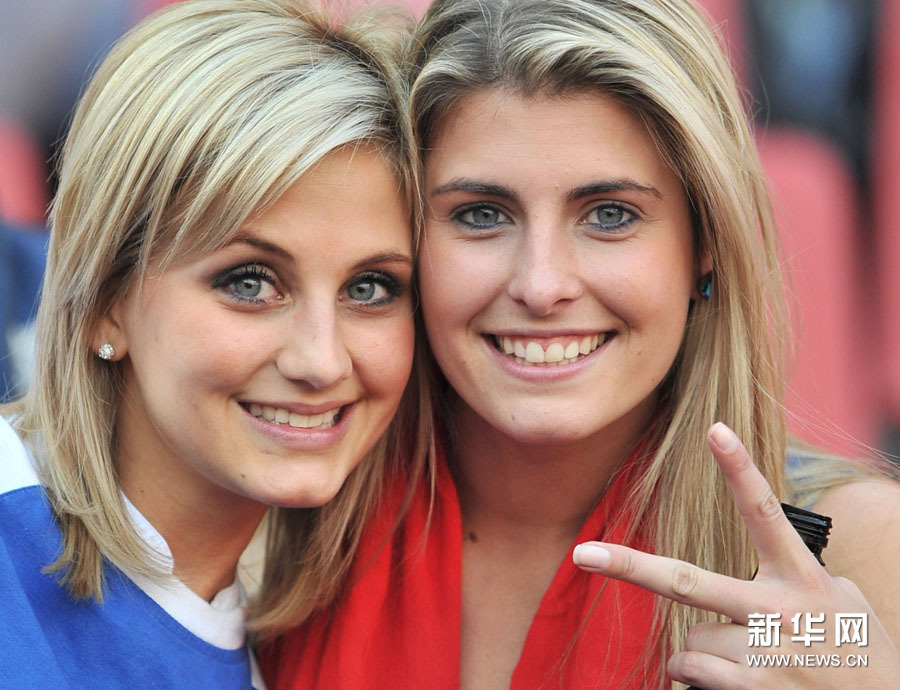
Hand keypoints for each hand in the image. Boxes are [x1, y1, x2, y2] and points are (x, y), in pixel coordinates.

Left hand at [573, 422, 899, 688]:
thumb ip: (797, 575)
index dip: (739, 470)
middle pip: (689, 582)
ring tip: (755, 659)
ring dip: (707, 648)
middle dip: (631, 568)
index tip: (715, 429)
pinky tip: (738, 681)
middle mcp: (780, 610)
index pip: (766, 512)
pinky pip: (692, 671)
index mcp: (803, 577)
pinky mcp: (755, 689)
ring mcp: (766, 653)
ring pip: (693, 637)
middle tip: (586, 555)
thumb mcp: (844, 601)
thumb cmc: (862, 654)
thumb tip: (759, 565)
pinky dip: (698, 676)